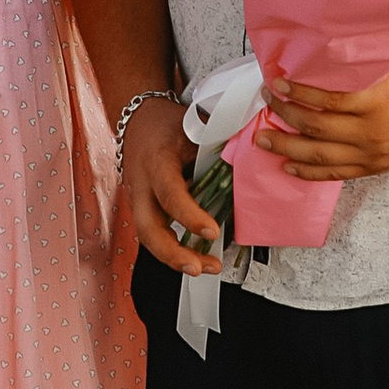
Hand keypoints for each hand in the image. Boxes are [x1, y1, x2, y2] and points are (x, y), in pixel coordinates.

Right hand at [121, 97, 221, 277]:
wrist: (138, 119)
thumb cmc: (167, 124)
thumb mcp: (192, 126)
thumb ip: (217, 146)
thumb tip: (250, 157)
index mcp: (157, 162)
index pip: (170, 194)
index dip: (189, 216)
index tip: (213, 232)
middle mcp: (142, 185)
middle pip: (148, 229)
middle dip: (172, 254)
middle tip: (199, 268)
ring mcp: (138, 199)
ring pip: (148, 237)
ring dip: (174, 258)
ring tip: (205, 268)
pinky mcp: (143, 208)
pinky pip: (155, 233)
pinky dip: (174, 249)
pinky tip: (196, 258)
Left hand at [256, 56, 388, 180]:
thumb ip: (362, 67)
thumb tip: (324, 59)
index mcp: (376, 103)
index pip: (326, 101)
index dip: (298, 93)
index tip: (277, 83)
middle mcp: (370, 132)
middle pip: (316, 129)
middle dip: (284, 117)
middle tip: (266, 104)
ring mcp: (372, 153)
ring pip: (320, 156)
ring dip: (288, 147)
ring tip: (264, 139)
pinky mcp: (375, 166)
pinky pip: (336, 173)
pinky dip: (310, 172)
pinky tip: (290, 165)